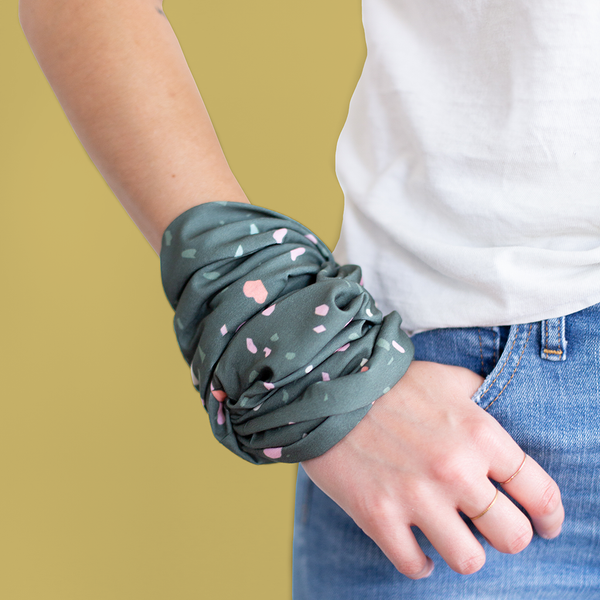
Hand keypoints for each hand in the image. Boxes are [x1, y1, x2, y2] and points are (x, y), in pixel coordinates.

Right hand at [301, 360, 564, 578]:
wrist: (327, 386)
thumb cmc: (392, 382)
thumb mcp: (449, 379)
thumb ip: (486, 401)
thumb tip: (507, 424)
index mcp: (480, 435)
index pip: (540, 493)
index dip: (549, 516)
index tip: (544, 524)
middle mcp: (455, 470)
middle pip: (513, 536)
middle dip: (508, 535)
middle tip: (490, 528)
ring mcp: (416, 497)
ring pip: (469, 560)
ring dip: (463, 551)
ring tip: (451, 537)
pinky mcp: (378, 516)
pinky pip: (416, 566)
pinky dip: (420, 562)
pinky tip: (416, 544)